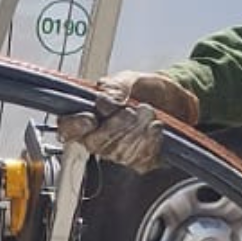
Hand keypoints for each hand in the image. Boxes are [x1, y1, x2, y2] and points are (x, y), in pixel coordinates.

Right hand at [53, 72, 200, 172]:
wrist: (174, 99)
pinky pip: (140, 159)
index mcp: (88, 114)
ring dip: (136, 132)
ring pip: (118, 153)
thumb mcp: (129, 79)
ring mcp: (119, 152)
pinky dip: (150, 141)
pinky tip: (155, 127)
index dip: (74, 127)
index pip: (67, 128)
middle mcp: (99, 137)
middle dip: (115, 126)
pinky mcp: (139, 161)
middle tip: (130, 111)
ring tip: (148, 112)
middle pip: (95, 144)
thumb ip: (115, 87)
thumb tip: (102, 100)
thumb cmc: (145, 89)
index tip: (90, 119)